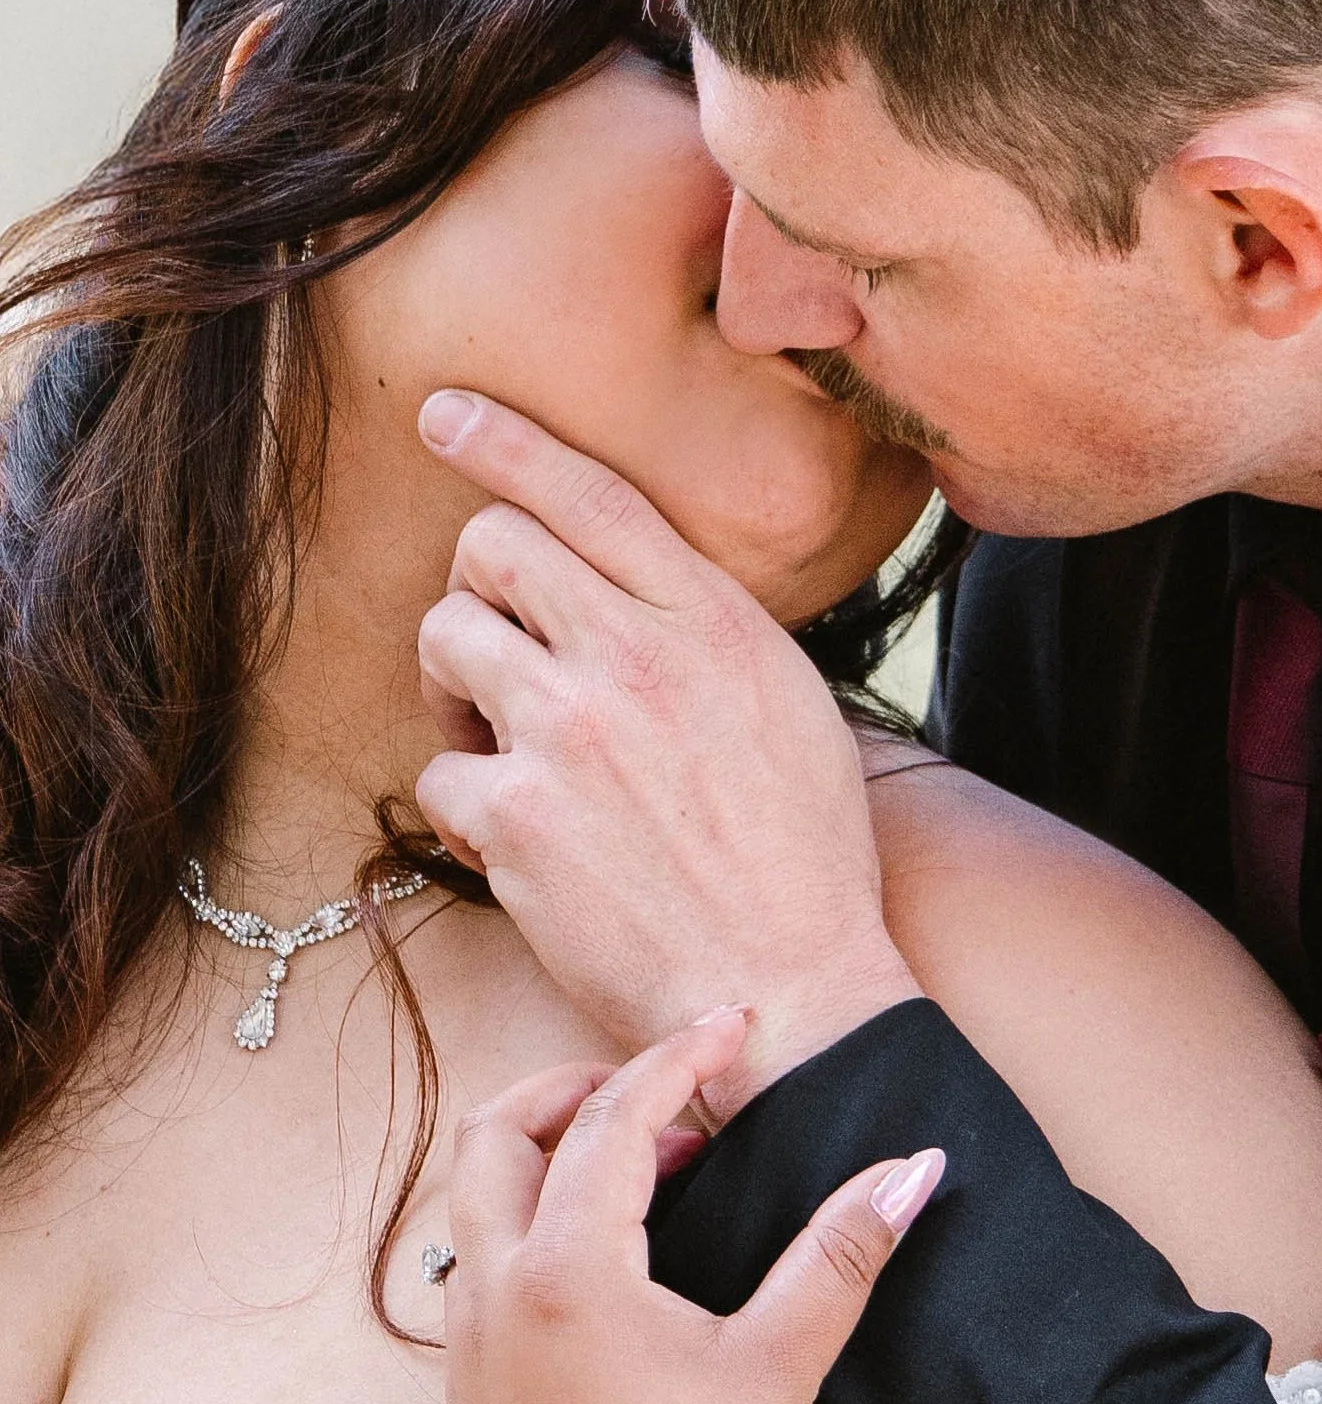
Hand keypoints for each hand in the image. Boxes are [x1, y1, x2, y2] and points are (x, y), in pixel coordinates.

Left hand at [413, 390, 920, 1114]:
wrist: (787, 989)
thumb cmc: (800, 859)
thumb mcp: (789, 705)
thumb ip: (705, 630)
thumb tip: (628, 586)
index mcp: (712, 622)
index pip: (590, 494)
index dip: (505, 440)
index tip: (445, 414)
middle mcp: (635, 658)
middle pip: (490, 548)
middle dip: (478, 588)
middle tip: (495, 653)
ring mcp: (569, 733)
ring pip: (447, 639)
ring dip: (458, 692)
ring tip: (506, 749)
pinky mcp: (518, 818)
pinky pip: (438, 773)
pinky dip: (468, 807)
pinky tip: (519, 843)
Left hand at [444, 1009, 944, 1403]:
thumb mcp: (785, 1359)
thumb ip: (845, 1247)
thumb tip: (920, 1162)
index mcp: (565, 1273)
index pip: (611, 1119)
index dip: (675, 1058)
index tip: (726, 1025)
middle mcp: (494, 1302)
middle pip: (499, 1136)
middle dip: (573, 1091)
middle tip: (660, 1091)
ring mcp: (469, 1359)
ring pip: (475, 1209)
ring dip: (547, 1165)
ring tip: (647, 1179)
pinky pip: (476, 1280)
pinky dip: (529, 1236)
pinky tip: (612, 1274)